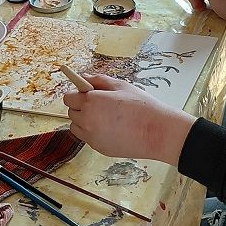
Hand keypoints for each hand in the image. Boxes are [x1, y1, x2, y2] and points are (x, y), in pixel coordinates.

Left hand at [63, 74, 194, 164]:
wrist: (157, 132)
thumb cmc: (142, 106)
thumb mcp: (121, 86)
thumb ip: (99, 80)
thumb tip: (84, 77)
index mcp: (91, 101)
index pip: (68, 97)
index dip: (77, 94)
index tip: (87, 94)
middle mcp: (86, 120)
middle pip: (71, 112)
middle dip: (81, 107)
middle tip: (100, 105)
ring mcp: (91, 136)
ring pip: (77, 127)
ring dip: (84, 121)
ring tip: (105, 118)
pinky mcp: (98, 148)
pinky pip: (88, 138)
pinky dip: (94, 133)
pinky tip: (112, 128)